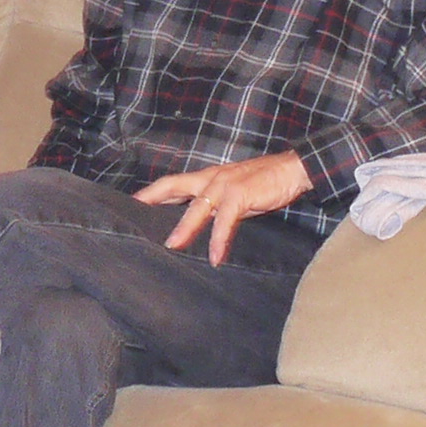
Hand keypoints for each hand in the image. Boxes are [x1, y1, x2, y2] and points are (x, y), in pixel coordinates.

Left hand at [135, 152, 310, 263]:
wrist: (294, 170)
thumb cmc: (264, 184)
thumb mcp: (233, 196)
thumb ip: (214, 207)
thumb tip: (196, 225)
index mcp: (208, 178)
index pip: (172, 183)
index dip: (151, 192)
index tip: (131, 204)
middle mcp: (211, 178)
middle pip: (173, 186)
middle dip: (152, 199)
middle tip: (131, 215)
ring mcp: (225, 184)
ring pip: (198, 206)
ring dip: (185, 227)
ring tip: (172, 246)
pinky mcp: (241, 194)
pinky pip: (226, 219)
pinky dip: (220, 239)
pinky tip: (216, 256)